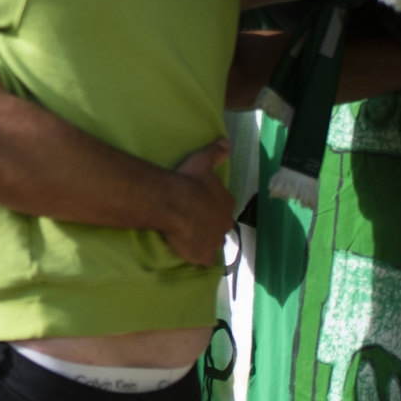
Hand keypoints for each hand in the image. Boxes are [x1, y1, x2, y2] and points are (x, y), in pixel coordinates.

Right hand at [163, 139, 232, 266]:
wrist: (174, 204)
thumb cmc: (189, 182)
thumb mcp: (202, 162)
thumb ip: (216, 153)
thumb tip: (226, 141)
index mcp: (226, 203)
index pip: (224, 206)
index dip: (212, 205)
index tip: (201, 203)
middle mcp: (224, 223)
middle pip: (220, 225)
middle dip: (211, 224)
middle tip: (194, 220)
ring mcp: (214, 241)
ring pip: (213, 243)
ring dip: (205, 240)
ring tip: (189, 236)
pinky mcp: (202, 255)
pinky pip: (202, 259)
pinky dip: (197, 256)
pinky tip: (187, 252)